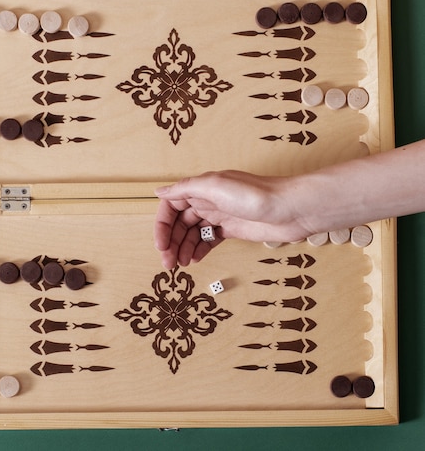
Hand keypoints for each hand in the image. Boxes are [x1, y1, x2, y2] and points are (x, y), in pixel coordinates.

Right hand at [154, 170, 309, 268]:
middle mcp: (208, 201)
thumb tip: (159, 192)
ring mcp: (221, 216)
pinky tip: (195, 260)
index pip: (171, 206)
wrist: (292, 209)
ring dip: (183, 248)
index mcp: (201, 188)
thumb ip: (185, 188)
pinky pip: (209, 240)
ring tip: (180, 265)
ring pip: (192, 233)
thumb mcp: (215, 186)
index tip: (161, 244)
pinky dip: (199, 250)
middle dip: (171, 242)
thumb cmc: (256, 195)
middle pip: (180, 223)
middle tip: (168, 262)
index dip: (162, 225)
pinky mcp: (233, 229)